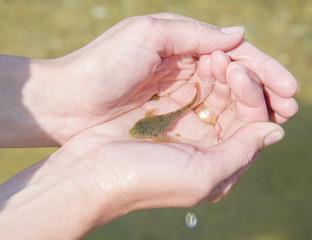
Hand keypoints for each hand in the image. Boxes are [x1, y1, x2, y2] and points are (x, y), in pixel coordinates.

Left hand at [47, 13, 296, 143]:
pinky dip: (225, 121)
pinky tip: (242, 131)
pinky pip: (204, 115)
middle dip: (262, 90)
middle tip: (289, 108)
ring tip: (275, 120)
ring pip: (223, 98)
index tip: (287, 88)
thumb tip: (239, 36)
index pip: (232, 53)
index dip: (262, 68)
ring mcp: (176, 91)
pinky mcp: (167, 114)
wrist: (66, 101)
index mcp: (181, 42)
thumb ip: (194, 34)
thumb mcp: (147, 35)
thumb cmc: (102, 64)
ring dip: (250, 108)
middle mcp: (183, 65)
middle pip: (233, 76)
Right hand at [56, 50, 283, 220]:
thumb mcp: (202, 176)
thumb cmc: (145, 180)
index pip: (254, 123)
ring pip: (217, 93)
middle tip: (226, 62)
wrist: (93, 172)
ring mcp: (186, 126)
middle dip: (240, 81)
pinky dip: (201, 73)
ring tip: (214, 57)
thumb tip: (275, 130)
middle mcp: (208, 143)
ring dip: (221, 73)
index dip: (255, 97)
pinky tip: (201, 60)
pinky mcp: (165, 112)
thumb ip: (241, 153)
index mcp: (221, 161)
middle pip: (238, 106)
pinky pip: (193, 88)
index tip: (240, 75)